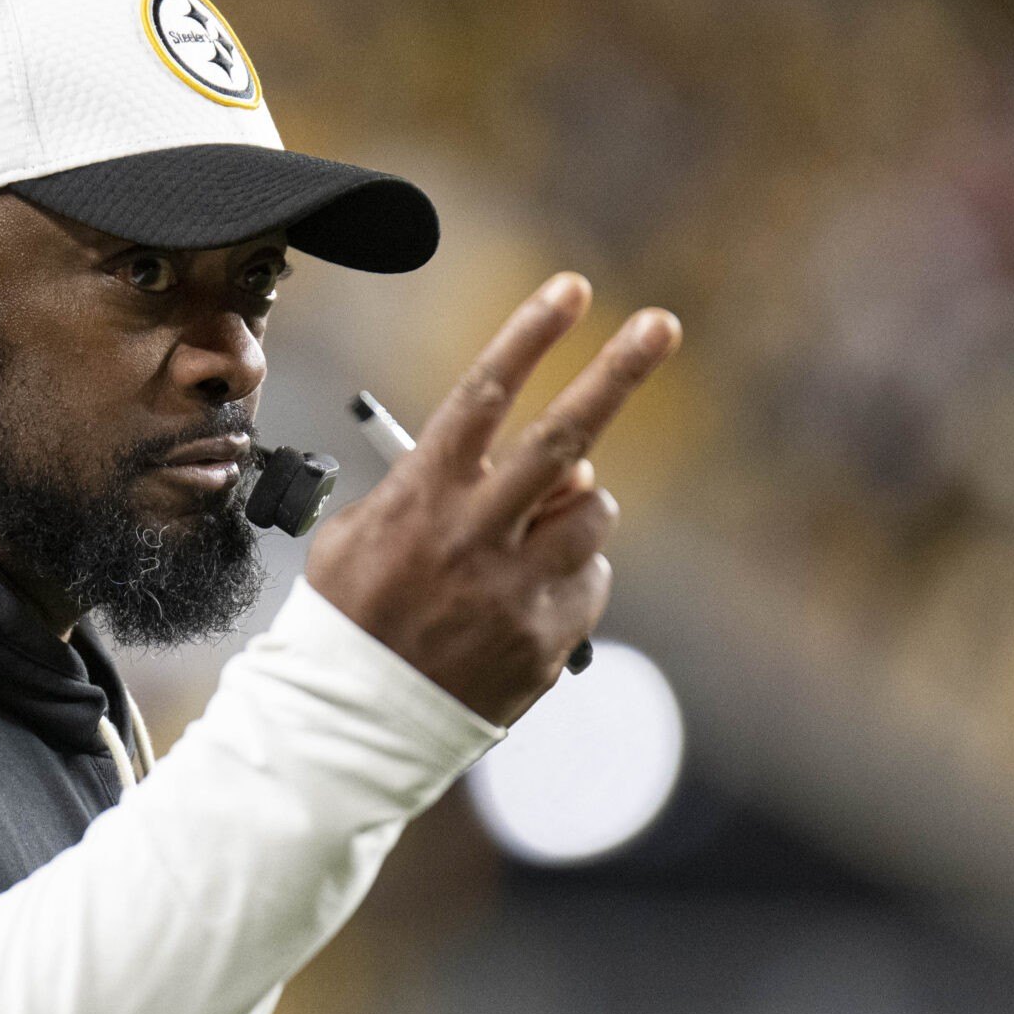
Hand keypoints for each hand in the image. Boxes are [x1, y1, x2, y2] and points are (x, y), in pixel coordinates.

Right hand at [305, 273, 681, 725]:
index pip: (483, 396)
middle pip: (564, 438)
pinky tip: (516, 606)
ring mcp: (514, 588)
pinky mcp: (546, 638)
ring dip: (576, 514)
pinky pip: (588, 580)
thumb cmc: (355, 615)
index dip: (529, 336)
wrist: (352, 724)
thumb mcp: (364, 532)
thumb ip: (446, 486)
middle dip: (617, 373)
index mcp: (421, 496)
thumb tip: (552, 471)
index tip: (571, 289)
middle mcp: (473, 535)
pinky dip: (566, 578)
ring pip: (592, 514)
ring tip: (525, 546)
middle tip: (661, 325)